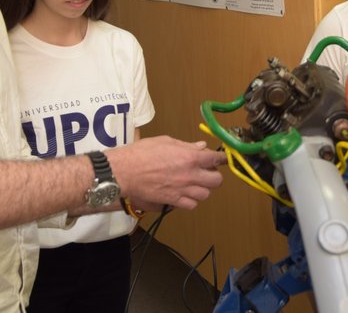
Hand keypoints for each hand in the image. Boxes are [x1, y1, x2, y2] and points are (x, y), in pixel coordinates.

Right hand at [108, 136, 226, 209]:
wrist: (125, 172)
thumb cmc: (142, 154)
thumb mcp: (166, 142)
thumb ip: (186, 146)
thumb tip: (201, 147)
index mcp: (190, 158)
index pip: (216, 159)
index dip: (221, 159)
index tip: (222, 159)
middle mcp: (190, 176)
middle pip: (217, 181)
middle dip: (214, 176)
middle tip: (207, 172)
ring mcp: (183, 190)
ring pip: (205, 194)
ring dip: (203, 189)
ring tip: (195, 183)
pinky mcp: (173, 201)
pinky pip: (192, 205)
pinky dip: (191, 200)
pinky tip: (185, 194)